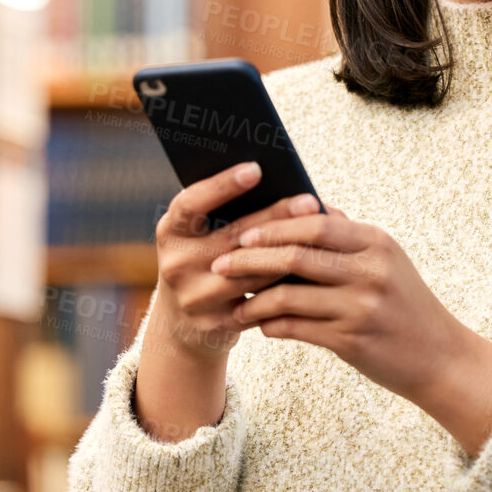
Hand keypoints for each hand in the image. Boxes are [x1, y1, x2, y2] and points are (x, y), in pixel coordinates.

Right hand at [148, 162, 322, 363]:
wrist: (182, 323)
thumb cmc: (202, 261)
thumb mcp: (199, 236)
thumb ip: (225, 213)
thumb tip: (277, 182)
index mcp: (171, 232)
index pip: (192, 203)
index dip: (222, 186)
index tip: (256, 168)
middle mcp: (176, 264)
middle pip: (233, 237)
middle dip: (275, 217)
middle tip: (309, 202)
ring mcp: (195, 297)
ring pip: (252, 272)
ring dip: (288, 254)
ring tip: (321, 237)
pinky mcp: (216, 323)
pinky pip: (261, 302)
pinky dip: (287, 285)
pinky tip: (313, 272)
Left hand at [209, 198, 491, 445]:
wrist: (440, 357)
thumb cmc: (406, 305)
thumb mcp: (388, 260)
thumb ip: (348, 234)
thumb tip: (309, 206)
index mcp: (376, 244)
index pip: (316, 223)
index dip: (275, 226)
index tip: (244, 232)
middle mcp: (370, 272)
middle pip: (296, 256)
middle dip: (251, 259)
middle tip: (221, 264)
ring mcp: (361, 307)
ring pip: (289, 295)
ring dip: (253, 299)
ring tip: (234, 302)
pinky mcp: (351, 341)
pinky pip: (296, 328)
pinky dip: (271, 325)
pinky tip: (258, 324)